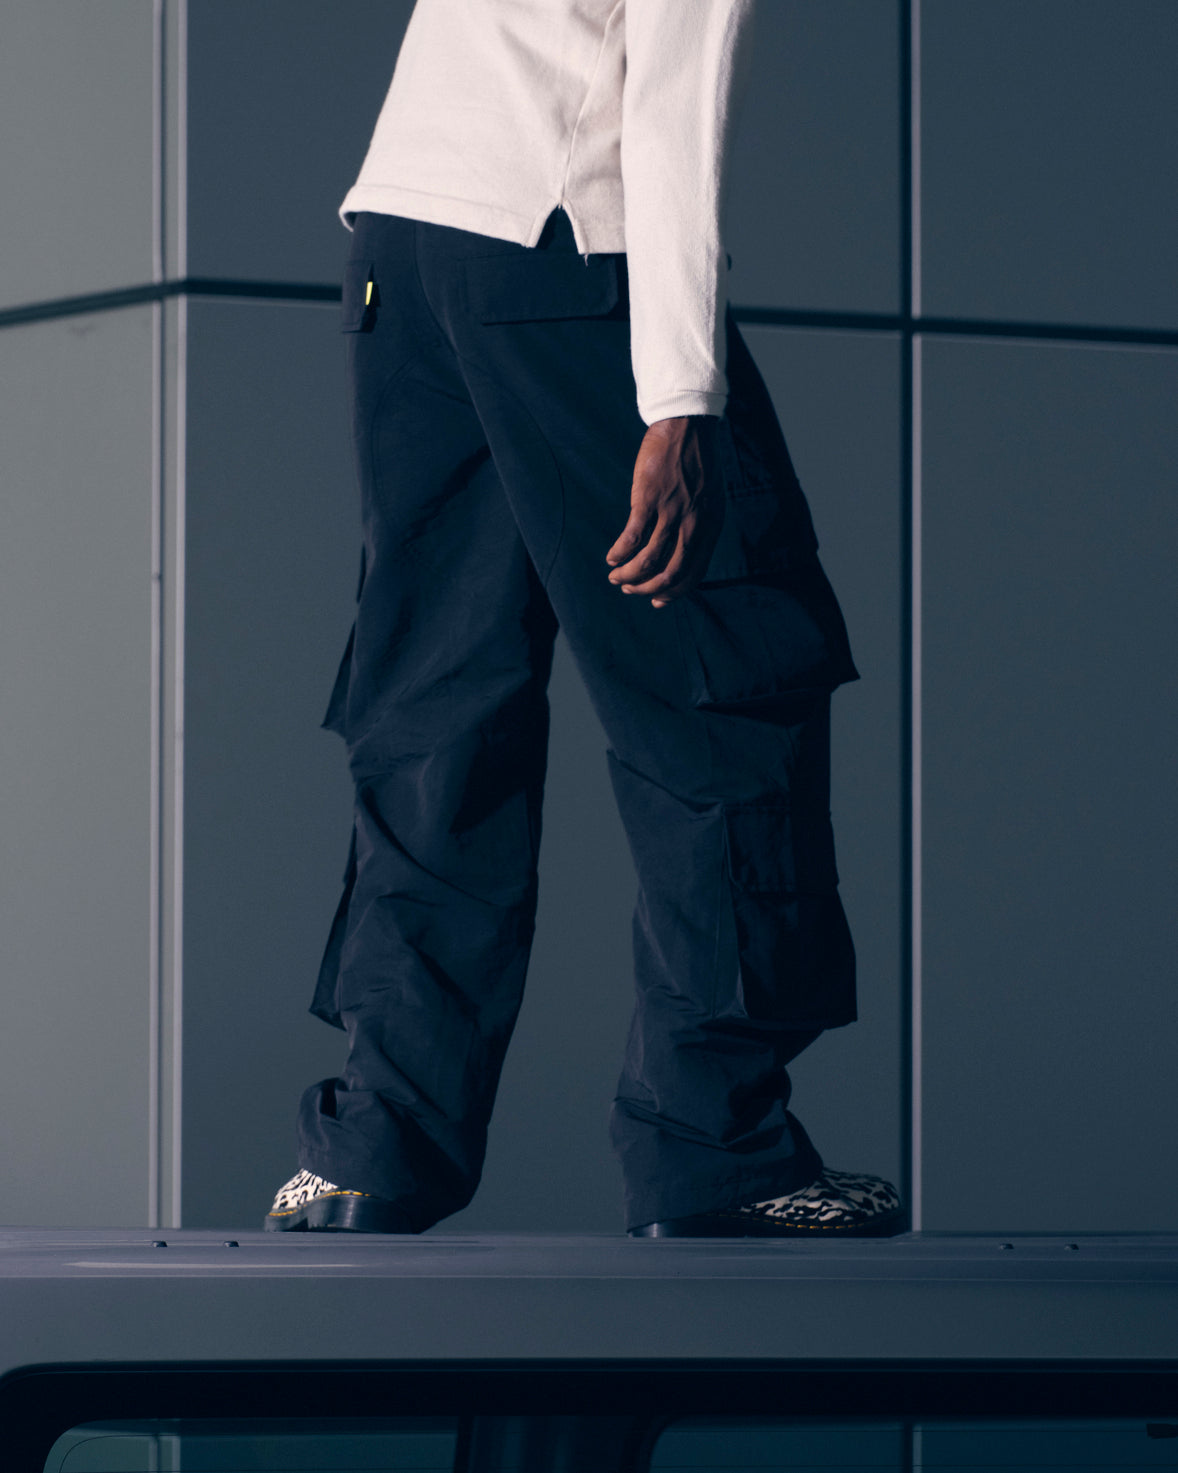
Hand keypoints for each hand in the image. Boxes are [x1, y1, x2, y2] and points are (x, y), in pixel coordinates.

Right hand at [605, 415, 724, 607]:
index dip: (673, 593)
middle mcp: (694, 524)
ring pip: (649, 560)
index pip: (694, 573)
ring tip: (615, 576)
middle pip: (671, 573)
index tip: (656, 601)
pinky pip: (633, 537)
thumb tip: (680, 553)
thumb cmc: (696, 462)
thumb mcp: (708, 499)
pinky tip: (612, 557)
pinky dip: (621, 552)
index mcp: (710, 527)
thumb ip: (699, 526)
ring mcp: (672, 511)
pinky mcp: (650, 498)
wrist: (688, 426)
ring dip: (630, 574)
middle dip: (648, 589)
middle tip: (631, 589)